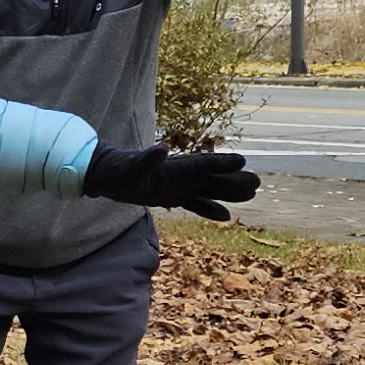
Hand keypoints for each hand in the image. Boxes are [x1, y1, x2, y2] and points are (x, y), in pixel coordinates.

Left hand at [81, 145, 260, 220]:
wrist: (106, 174)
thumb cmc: (117, 170)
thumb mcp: (130, 168)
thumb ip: (147, 160)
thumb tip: (162, 149)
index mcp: (173, 167)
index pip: (202, 164)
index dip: (221, 163)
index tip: (242, 161)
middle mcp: (179, 175)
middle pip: (212, 177)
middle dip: (233, 179)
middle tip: (257, 182)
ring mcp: (177, 185)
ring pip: (208, 189)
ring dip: (228, 192)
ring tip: (252, 193)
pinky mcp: (171, 196)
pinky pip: (195, 203)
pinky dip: (210, 209)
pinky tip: (226, 216)